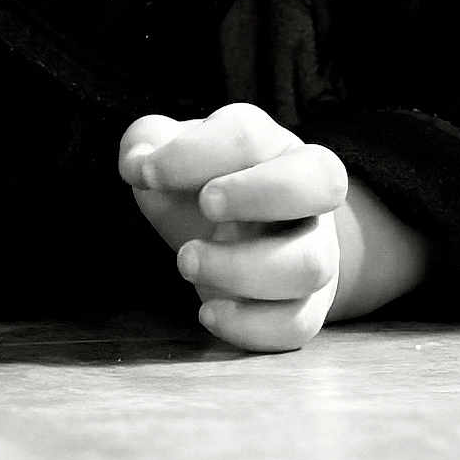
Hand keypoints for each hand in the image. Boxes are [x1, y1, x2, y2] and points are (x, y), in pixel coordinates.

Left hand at [119, 105, 347, 352]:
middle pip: (322, 179)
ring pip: (310, 263)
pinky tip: (208, 311)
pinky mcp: (309, 305)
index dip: (193, 154)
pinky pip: (298, 323)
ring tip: (187, 261)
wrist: (248, 236)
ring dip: (243, 267)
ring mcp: (316, 250)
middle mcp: (307, 193)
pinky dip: (251, 325)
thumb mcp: (173, 155)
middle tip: (205, 205)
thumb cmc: (205, 185)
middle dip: (258, 192)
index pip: (249, 135)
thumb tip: (138, 162)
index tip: (146, 174)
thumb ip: (147, 143)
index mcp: (270, 145)